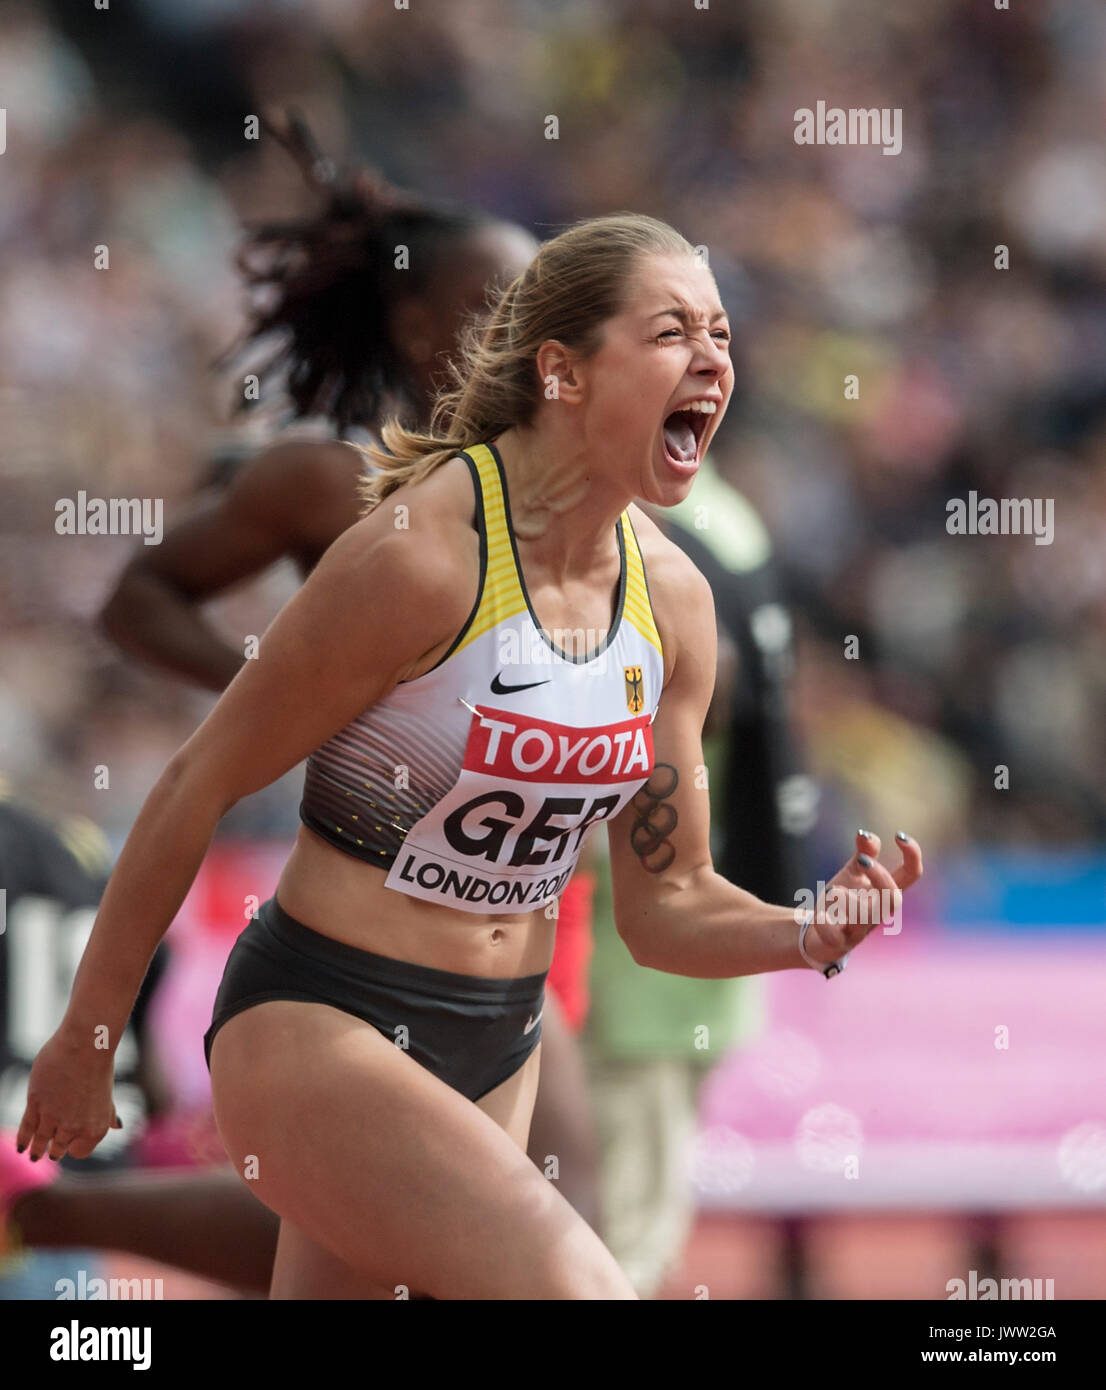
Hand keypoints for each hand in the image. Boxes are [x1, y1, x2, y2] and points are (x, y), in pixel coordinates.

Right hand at [15, 1023, 121, 1162]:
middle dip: (56, 1150)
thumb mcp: (106, 1095)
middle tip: (52, 1152)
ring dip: (37, 1150)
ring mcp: (53, 1117)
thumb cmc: (98, 1065)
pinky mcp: (36, 1104)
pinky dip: (23, 1140)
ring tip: (34, 1155)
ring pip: (41, 1141)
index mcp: (96, 1128)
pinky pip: (27, 1128)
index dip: (74, 1148)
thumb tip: (118, 1126)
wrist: (86, 1045)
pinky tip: (21, 1147)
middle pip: (59, 1149)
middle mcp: (74, 1127)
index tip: (69, 1146)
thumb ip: (107, 1113)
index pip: (80, 1151)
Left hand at [803, 829, 923, 966]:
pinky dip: (826, 924)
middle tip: (860, 860)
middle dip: (880, 877)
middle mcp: (875, 913)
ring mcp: (857, 930)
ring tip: (833, 890)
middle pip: (893, 899)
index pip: (911, 876)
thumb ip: (863, 854)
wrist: (815, 934)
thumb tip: (865, 834)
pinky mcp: (836, 943)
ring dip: (850, 900)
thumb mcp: (852, 874)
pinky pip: (835, 937)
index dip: (912, 855)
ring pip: (866, 919)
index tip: (898, 835)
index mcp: (883, 893)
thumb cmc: (841, 903)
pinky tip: (820, 914)